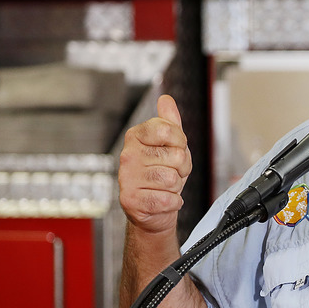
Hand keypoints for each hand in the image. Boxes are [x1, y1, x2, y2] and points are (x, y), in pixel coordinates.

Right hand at [118, 94, 192, 234]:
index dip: (180, 142)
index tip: (175, 149)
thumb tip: (165, 99)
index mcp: (136, 136)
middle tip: (170, 172)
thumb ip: (169, 122)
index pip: (168, 129)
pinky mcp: (130, 200)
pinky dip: (173, 202)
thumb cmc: (163, 172)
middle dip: (182, 168)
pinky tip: (162, 200)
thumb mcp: (170, 144)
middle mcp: (127, 155)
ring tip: (164, 187)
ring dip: (176, 187)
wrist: (154, 208)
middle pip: (176, 157)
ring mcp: (127, 178)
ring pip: (172, 179)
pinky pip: (167, 199)